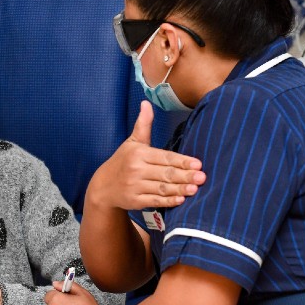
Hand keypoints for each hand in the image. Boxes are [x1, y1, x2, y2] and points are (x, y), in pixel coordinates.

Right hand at [88, 101, 204, 209]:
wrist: (103, 186)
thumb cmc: (122, 161)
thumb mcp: (132, 142)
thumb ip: (143, 124)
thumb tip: (146, 103)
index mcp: (138, 153)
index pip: (164, 157)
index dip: (181, 161)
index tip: (197, 163)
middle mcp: (136, 170)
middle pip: (165, 173)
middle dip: (185, 176)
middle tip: (202, 177)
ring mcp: (135, 186)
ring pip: (161, 188)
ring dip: (179, 189)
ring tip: (195, 189)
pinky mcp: (135, 201)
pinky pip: (154, 201)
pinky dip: (168, 201)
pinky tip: (181, 200)